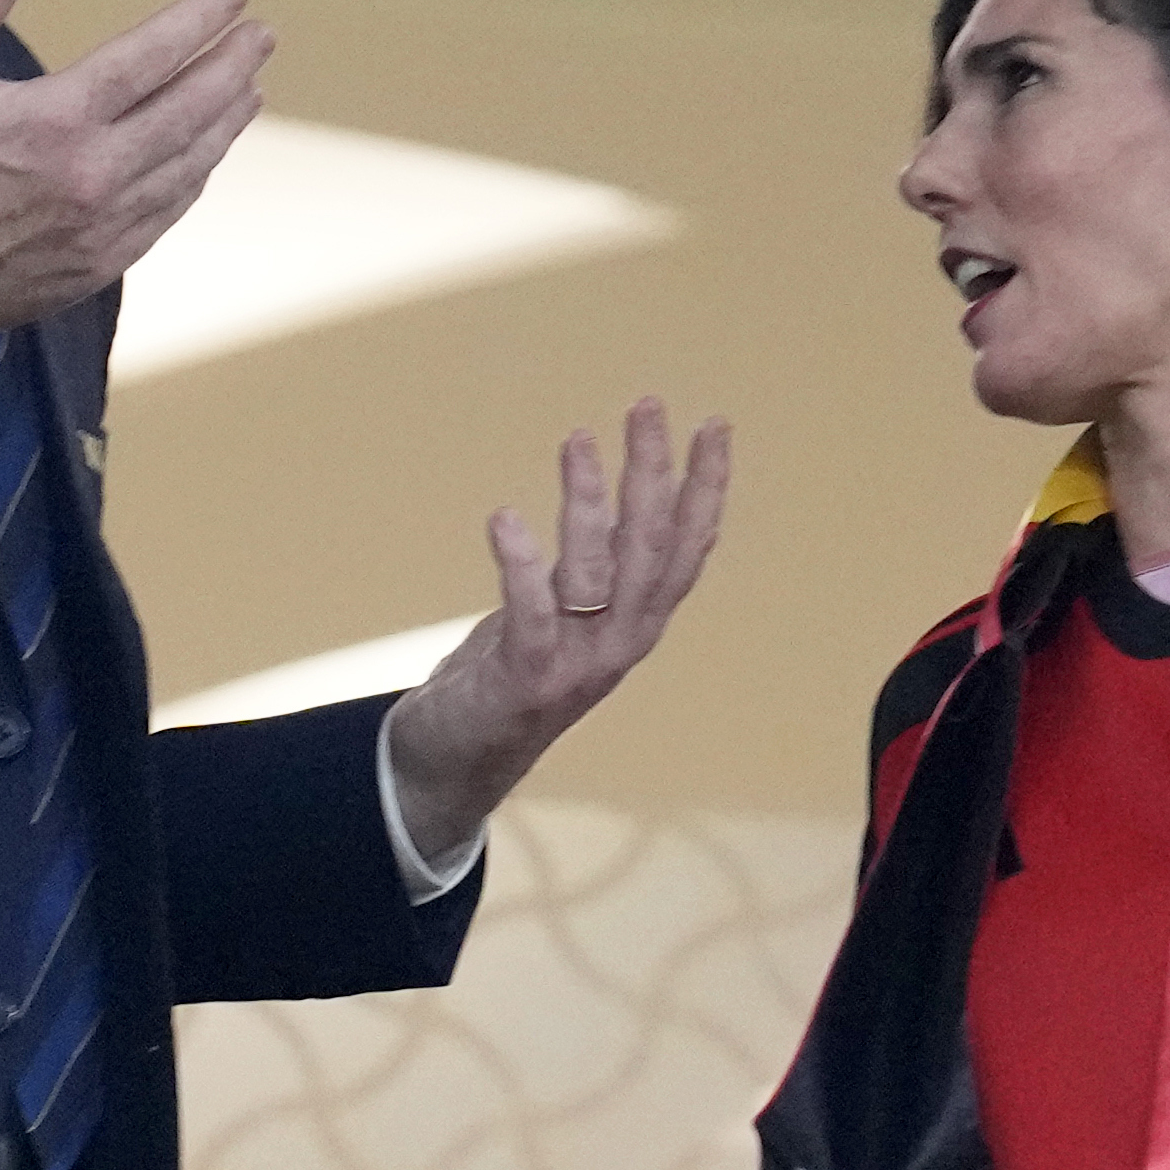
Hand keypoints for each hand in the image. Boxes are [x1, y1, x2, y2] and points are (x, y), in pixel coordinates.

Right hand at [0, 0, 271, 345]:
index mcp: (55, 119)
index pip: (151, 57)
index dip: (199, 21)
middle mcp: (93, 174)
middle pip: (189, 111)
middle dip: (232, 66)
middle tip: (261, 36)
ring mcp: (103, 227)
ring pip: (187, 165)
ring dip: (225, 123)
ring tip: (249, 89)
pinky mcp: (100, 265)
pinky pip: (165, 213)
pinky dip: (194, 176)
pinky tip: (206, 154)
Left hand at [382, 400, 731, 863]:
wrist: (456, 762)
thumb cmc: (513, 674)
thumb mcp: (570, 613)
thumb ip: (600, 566)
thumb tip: (628, 495)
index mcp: (636, 624)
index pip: (686, 548)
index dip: (705, 489)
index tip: (713, 426)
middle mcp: (619, 643)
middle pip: (650, 548)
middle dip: (654, 474)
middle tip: (647, 407)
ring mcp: (576, 663)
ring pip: (596, 571)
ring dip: (588, 501)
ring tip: (578, 440)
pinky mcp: (526, 678)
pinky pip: (531, 614)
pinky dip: (521, 566)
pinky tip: (506, 518)